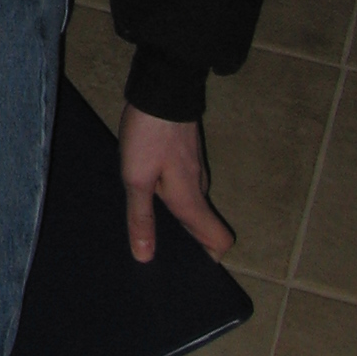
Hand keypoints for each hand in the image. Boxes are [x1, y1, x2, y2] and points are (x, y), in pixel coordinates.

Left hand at [118, 103, 233, 264]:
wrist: (162, 88)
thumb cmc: (150, 135)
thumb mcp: (137, 178)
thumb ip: (141, 217)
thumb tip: (146, 257)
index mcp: (192, 201)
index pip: (219, 241)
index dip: (207, 258)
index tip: (183, 267)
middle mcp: (199, 188)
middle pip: (202, 226)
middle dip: (183, 241)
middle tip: (153, 247)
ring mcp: (194, 170)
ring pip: (191, 204)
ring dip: (173, 216)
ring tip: (143, 221)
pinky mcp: (185, 155)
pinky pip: (183, 185)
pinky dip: (169, 194)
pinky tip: (144, 189)